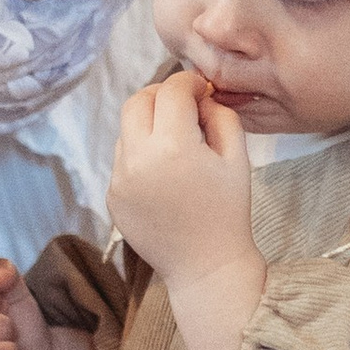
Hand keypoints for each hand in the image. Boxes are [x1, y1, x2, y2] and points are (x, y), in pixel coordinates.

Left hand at [110, 73, 253, 288]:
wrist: (205, 267)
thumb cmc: (228, 212)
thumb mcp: (237, 158)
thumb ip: (221, 115)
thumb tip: (201, 96)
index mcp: (174, 147)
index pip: (172, 91)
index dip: (189, 82)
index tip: (202, 89)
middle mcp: (138, 160)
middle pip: (138, 100)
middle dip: (161, 94)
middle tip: (183, 104)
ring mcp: (120, 179)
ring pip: (127, 129)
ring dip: (148, 124)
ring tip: (176, 142)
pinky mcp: (112, 196)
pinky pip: (122, 159)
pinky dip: (141, 153)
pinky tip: (164, 173)